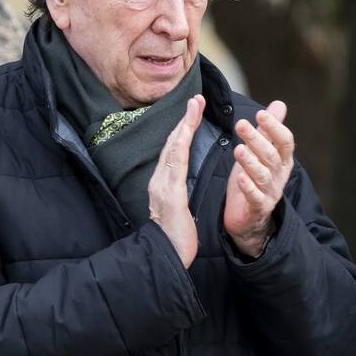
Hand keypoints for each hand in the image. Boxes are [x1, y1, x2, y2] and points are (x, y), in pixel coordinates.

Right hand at [148, 95, 204, 267]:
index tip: (194, 110)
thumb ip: (178, 191)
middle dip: (184, 119)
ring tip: (194, 106)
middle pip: (173, 143)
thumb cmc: (175, 236)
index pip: (175, 150)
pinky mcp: (169, 195)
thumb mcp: (178, 208)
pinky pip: (175, 166)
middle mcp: (160, 180)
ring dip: (183, 125)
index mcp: (165, 183)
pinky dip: (180, 146)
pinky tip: (185, 132)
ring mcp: (162, 186)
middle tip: (195, 98)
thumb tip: (181, 179)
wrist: (165, 257)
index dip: (184, 128)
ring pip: (173, 149)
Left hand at [223, 100, 295, 257]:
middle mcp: (279, 176)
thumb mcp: (261, 152)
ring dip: (251, 162)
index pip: (285, 142)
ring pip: (263, 175)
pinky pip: (255, 198)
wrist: (249, 218)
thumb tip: (280, 104)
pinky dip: (249, 188)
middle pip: (271, 155)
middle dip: (257, 139)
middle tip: (241, 124)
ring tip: (238, 149)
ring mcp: (270, 193)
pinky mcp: (258, 208)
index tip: (261, 113)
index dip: (275, 127)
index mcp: (282, 161)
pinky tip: (240, 178)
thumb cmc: (254, 179)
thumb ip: (270, 130)